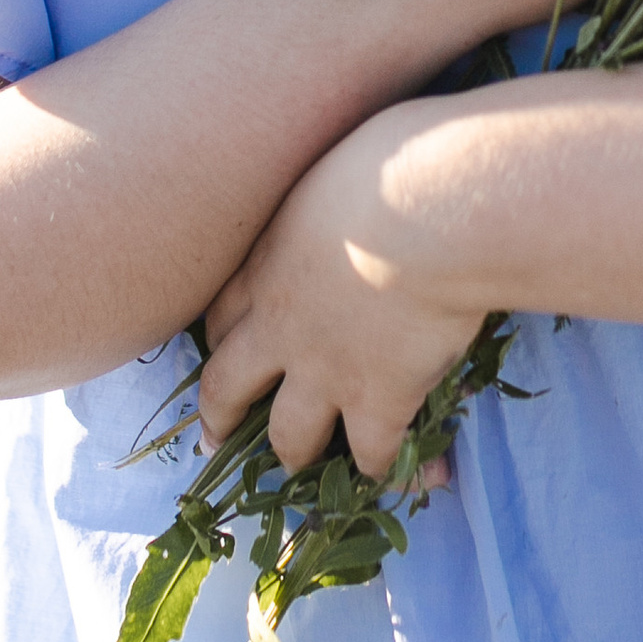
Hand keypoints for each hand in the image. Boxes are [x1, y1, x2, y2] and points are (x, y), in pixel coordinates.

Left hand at [196, 105, 487, 480]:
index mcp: (264, 264)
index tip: (219, 351)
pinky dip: (391, 470)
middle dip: (219, 416)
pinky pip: (373, 454)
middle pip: (227, 385)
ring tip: (305, 468)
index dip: (218, 341)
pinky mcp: (379, 398)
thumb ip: (332, 195)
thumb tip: (358, 180)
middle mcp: (278, 327)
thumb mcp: (336, 164)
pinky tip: (413, 478)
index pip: (221, 316)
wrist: (429, 210)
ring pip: (289, 435)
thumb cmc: (389, 163)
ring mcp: (324, 370)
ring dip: (295, 454)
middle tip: (213, 440)